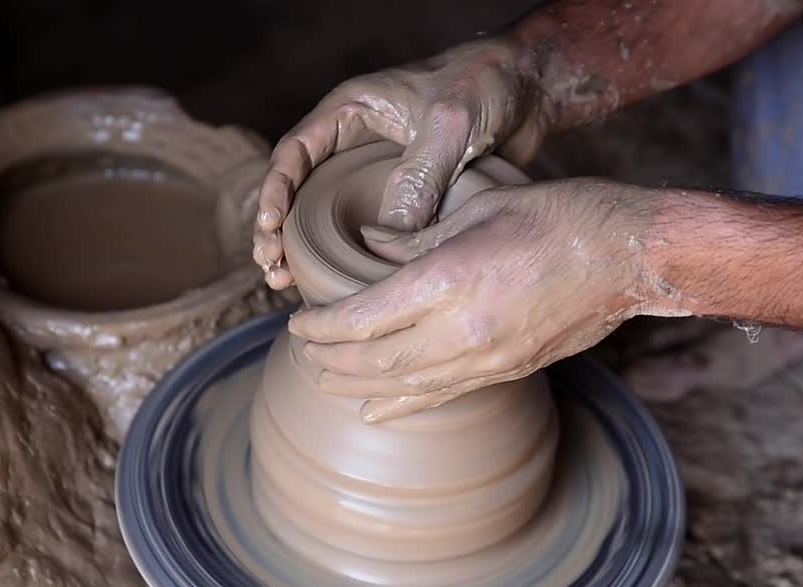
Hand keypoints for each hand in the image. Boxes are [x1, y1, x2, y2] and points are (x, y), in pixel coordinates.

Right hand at [253, 38, 554, 288]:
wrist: (532, 87)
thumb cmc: (486, 82)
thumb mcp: (449, 125)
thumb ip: (418, 175)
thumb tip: (388, 237)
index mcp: (351, 111)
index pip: (294, 152)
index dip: (274, 192)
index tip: (269, 228)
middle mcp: (354, 142)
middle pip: (297, 190)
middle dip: (276, 232)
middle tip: (273, 270)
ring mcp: (375, 172)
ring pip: (323, 215)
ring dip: (301, 250)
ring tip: (286, 284)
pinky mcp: (402, 196)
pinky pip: (363, 230)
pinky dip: (345, 257)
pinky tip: (340, 288)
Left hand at [288, 180, 683, 422]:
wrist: (631, 256)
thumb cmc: (559, 216)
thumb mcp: (478, 208)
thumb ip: (416, 234)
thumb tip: (368, 244)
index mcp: (448, 280)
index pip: (361, 318)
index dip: (321, 326)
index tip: (298, 321)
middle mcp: (462, 329)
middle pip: (373, 362)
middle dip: (329, 360)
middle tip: (303, 350)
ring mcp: (486, 357)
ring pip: (403, 388)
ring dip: (357, 387)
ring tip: (325, 379)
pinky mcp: (506, 370)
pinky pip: (442, 396)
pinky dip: (401, 406)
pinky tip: (374, 410)